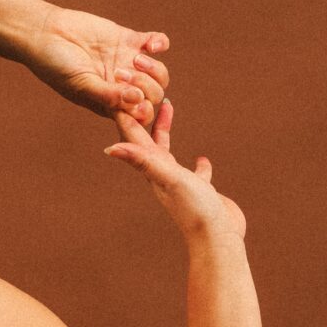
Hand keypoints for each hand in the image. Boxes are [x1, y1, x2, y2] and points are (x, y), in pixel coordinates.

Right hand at [23, 5, 170, 128]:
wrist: (45, 33)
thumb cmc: (56, 66)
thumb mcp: (80, 85)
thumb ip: (108, 95)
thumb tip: (137, 100)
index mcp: (111, 104)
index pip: (140, 116)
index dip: (142, 111)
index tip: (131, 101)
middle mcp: (123, 86)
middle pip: (153, 95)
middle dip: (145, 86)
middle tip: (119, 73)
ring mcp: (128, 63)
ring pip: (159, 73)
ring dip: (153, 68)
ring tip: (133, 59)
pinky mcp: (128, 40)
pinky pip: (156, 44)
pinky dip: (160, 43)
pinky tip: (151, 45)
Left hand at [103, 98, 246, 240]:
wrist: (217, 239)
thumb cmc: (194, 208)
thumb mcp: (168, 178)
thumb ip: (142, 160)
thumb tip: (109, 149)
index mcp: (153, 169)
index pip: (134, 137)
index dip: (127, 113)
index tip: (119, 87)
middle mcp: (163, 175)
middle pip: (148, 139)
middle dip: (144, 115)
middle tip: (143, 90)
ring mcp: (181, 184)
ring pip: (168, 153)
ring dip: (165, 132)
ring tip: (169, 112)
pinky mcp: (200, 192)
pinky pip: (196, 174)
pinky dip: (198, 165)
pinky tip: (203, 159)